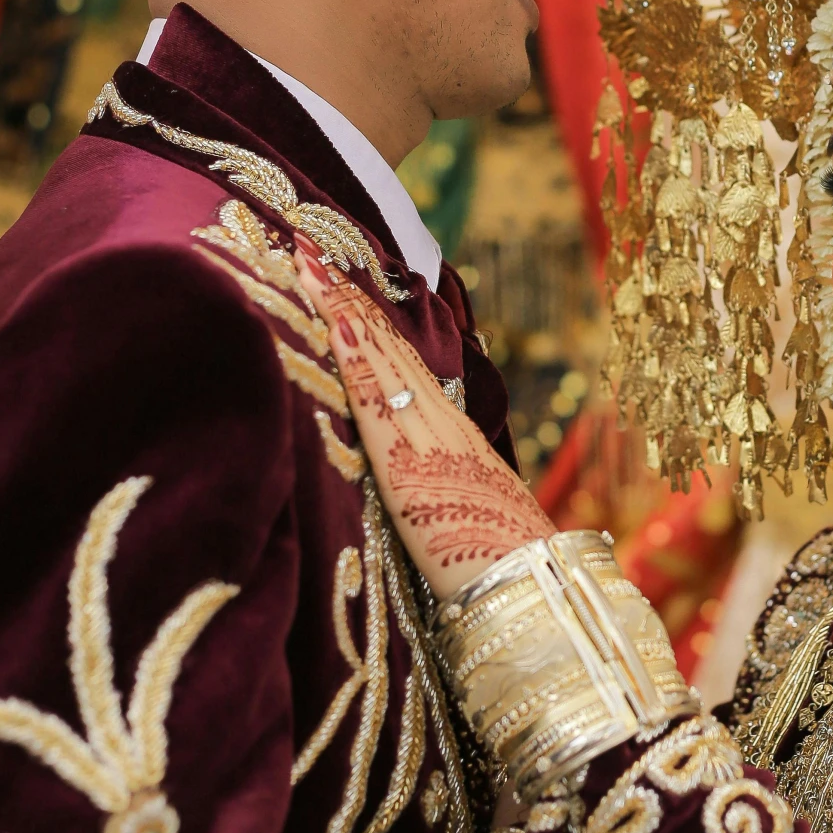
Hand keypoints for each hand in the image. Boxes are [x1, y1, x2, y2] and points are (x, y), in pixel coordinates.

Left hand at [295, 242, 549, 600]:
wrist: (527, 590)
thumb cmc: (494, 567)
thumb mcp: (455, 513)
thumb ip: (428, 489)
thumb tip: (406, 483)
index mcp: (446, 433)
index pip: (395, 361)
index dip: (361, 317)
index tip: (330, 276)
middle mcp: (438, 420)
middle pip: (384, 343)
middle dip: (342, 292)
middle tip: (306, 242)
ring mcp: (426, 433)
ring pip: (377, 354)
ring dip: (338, 304)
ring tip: (305, 259)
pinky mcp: (409, 458)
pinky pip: (376, 394)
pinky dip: (355, 353)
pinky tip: (334, 319)